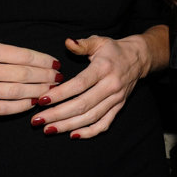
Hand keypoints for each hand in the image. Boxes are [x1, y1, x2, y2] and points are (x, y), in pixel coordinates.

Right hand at [0, 40, 60, 114]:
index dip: (44, 61)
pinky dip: (21, 106)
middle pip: (23, 74)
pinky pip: (2, 108)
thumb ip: (4, 53)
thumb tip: (36, 60)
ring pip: (15, 92)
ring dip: (37, 92)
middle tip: (58, 78)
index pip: (23, 55)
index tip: (55, 63)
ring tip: (50, 90)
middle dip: (45, 77)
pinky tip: (32, 103)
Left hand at [30, 34, 152, 138]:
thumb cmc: (113, 50)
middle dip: (58, 114)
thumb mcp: (98, 42)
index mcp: (104, 68)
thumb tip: (67, 42)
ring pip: (91, 117)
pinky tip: (73, 135)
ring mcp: (116, 98)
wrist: (138, 58)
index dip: (60, 94)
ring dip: (69, 125)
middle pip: (82, 104)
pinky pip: (104, 124)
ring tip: (49, 129)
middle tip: (37, 121)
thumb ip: (82, 44)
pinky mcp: (119, 107)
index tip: (42, 100)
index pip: (79, 84)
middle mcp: (111, 85)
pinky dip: (89, 132)